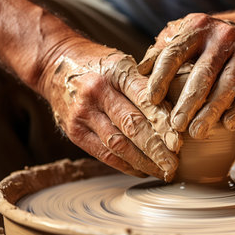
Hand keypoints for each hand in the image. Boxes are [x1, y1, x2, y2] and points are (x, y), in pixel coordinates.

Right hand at [39, 41, 180, 180]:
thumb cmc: (100, 65)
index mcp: (116, 70)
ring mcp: (83, 113)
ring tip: (162, 171)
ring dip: (143, 162)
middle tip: (174, 164)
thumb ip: (147, 85)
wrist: (55, 64)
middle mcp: (98, 91)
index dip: (162, 122)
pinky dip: (126, 165)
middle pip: (132, 125)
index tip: (178, 141)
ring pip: (118, 144)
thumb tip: (180, 112)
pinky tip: (142, 170)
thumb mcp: (123, 63)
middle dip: (156, 149)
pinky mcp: (74, 131)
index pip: (144, 99)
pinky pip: (104, 154)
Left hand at [138, 13, 234, 138]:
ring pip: (228, 84)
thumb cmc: (201, 42)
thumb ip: (160, 52)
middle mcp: (223, 37)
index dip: (162, 77)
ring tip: (197, 132)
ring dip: (212, 110)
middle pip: (204, 73)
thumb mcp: (180, 37)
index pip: (175, 53)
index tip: (151, 100)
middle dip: (189, 102)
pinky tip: (228, 124)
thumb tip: (139, 71)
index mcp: (197, 27)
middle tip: (176, 126)